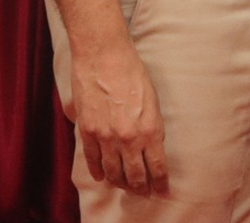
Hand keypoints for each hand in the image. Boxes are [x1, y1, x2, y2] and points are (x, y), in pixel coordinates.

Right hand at [68, 44, 168, 195]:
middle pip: (134, 176)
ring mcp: (106, 137)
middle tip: (143, 193)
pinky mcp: (88, 131)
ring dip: (119, 182)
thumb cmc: (132, 72)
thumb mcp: (153, 101)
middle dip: (140, 188)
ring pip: (113, 172)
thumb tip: (150, 147)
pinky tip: (102, 176)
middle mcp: (129, 138)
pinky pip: (93, 160)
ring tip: (124, 186)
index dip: (160, 183)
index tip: (161, 190)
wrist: (104, 56)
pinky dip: (98, 171)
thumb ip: (152, 127)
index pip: (157, 167)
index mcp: (150, 130)